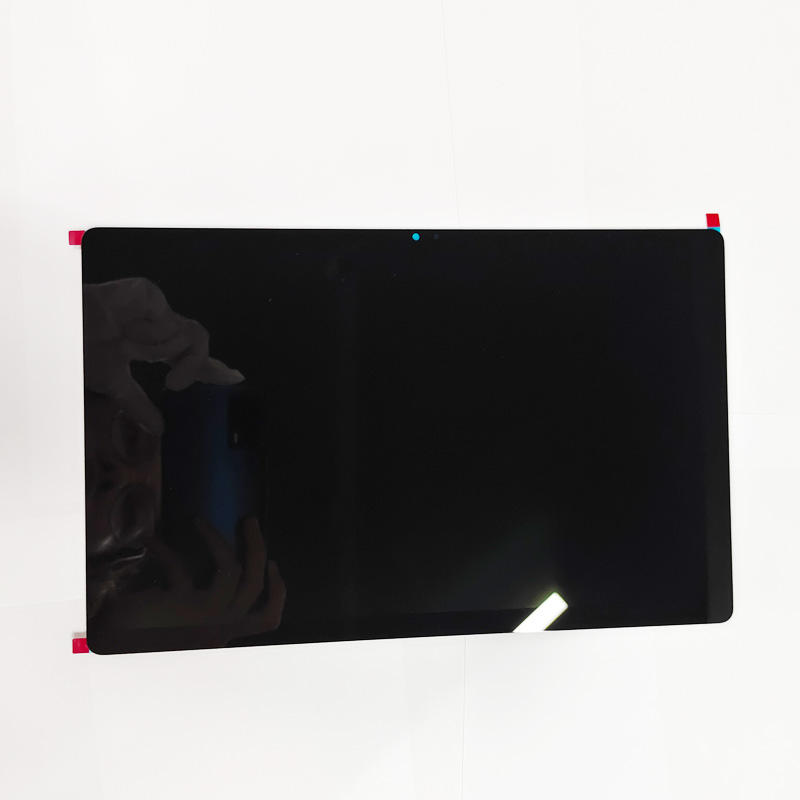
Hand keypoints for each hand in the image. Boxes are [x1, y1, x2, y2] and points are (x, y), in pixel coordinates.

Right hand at [83, 277, 243, 434]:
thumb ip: (139, 405)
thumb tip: (158, 431)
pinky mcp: (149, 293)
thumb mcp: (113, 383)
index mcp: (152, 343)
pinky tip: (135, 335)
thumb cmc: (78, 349)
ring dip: (169, 354)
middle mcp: (158, 325)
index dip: (211, 367)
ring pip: (189, 336)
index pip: (189, 356)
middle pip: (197, 344)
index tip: (235, 377)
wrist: (56, 327)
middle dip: (200, 366)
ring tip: (143, 356)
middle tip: (190, 381)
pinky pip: (172, 322)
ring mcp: (155, 309)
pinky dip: (158, 336)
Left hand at [101, 517, 285, 647]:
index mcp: (224, 632)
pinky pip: (182, 568)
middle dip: (256, 547)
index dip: (278, 591)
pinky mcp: (180, 606)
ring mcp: (204, 618)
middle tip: (249, 520)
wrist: (116, 651)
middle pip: (255, 585)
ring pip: (231, 571)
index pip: (268, 619)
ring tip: (197, 521)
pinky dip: (166, 552)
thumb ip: (207, 605)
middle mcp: (221, 627)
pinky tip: (151, 542)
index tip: (272, 564)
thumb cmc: (147, 637)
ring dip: (217, 539)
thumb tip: (224, 569)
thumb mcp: (187, 622)